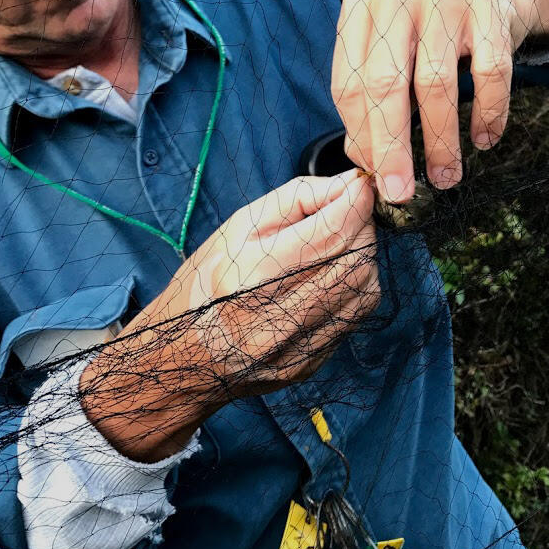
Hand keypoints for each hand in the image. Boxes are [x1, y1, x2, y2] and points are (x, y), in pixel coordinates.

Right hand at [177, 168, 378, 396]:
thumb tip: (350, 184)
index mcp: (250, 279)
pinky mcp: (312, 364)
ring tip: (337, 244)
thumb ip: (299, 198)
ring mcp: (295, 350)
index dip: (357, 202)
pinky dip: (356, 285)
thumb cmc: (208, 279)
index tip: (360, 185)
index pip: (331, 234)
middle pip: (355, 260)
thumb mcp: (240, 225)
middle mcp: (275, 321)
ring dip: (363, 255)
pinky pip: (357, 315)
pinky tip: (333, 275)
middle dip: (362, 226)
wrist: (183, 353)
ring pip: (366, 288)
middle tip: (346, 212)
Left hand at [331, 0, 548, 202]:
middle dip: (392, 146)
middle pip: (385, 83)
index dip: (362, 138)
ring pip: (435, 83)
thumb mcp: (389, 56)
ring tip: (446, 175)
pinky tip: (483, 139)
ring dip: (440, 140)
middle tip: (401, 190)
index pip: (349, 85)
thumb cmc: (425, 36)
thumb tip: (366, 161)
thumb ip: (370, 102)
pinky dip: (487, 113)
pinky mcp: (487, 4)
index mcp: (359, 7)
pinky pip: (489, 72)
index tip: (378, 177)